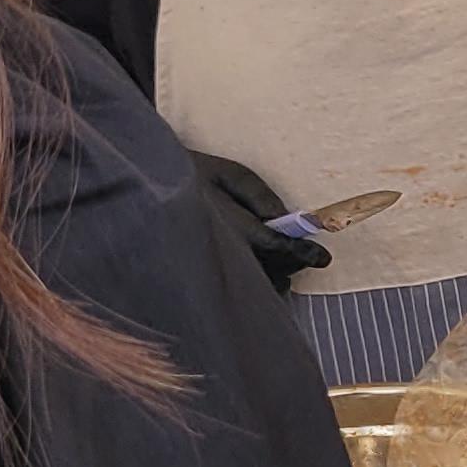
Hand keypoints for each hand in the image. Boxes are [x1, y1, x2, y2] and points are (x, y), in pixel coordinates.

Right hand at [190, 152, 330, 293]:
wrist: (144, 190)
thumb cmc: (189, 176)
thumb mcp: (227, 175)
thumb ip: (260, 196)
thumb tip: (286, 219)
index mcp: (233, 226)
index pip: (278, 246)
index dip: (304, 253)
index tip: (322, 258)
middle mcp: (223, 253)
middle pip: (270, 271)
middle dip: (292, 265)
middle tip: (307, 256)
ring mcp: (211, 269)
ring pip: (254, 286)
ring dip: (274, 278)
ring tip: (284, 266)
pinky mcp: (200, 276)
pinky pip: (236, 291)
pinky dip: (255, 286)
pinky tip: (262, 278)